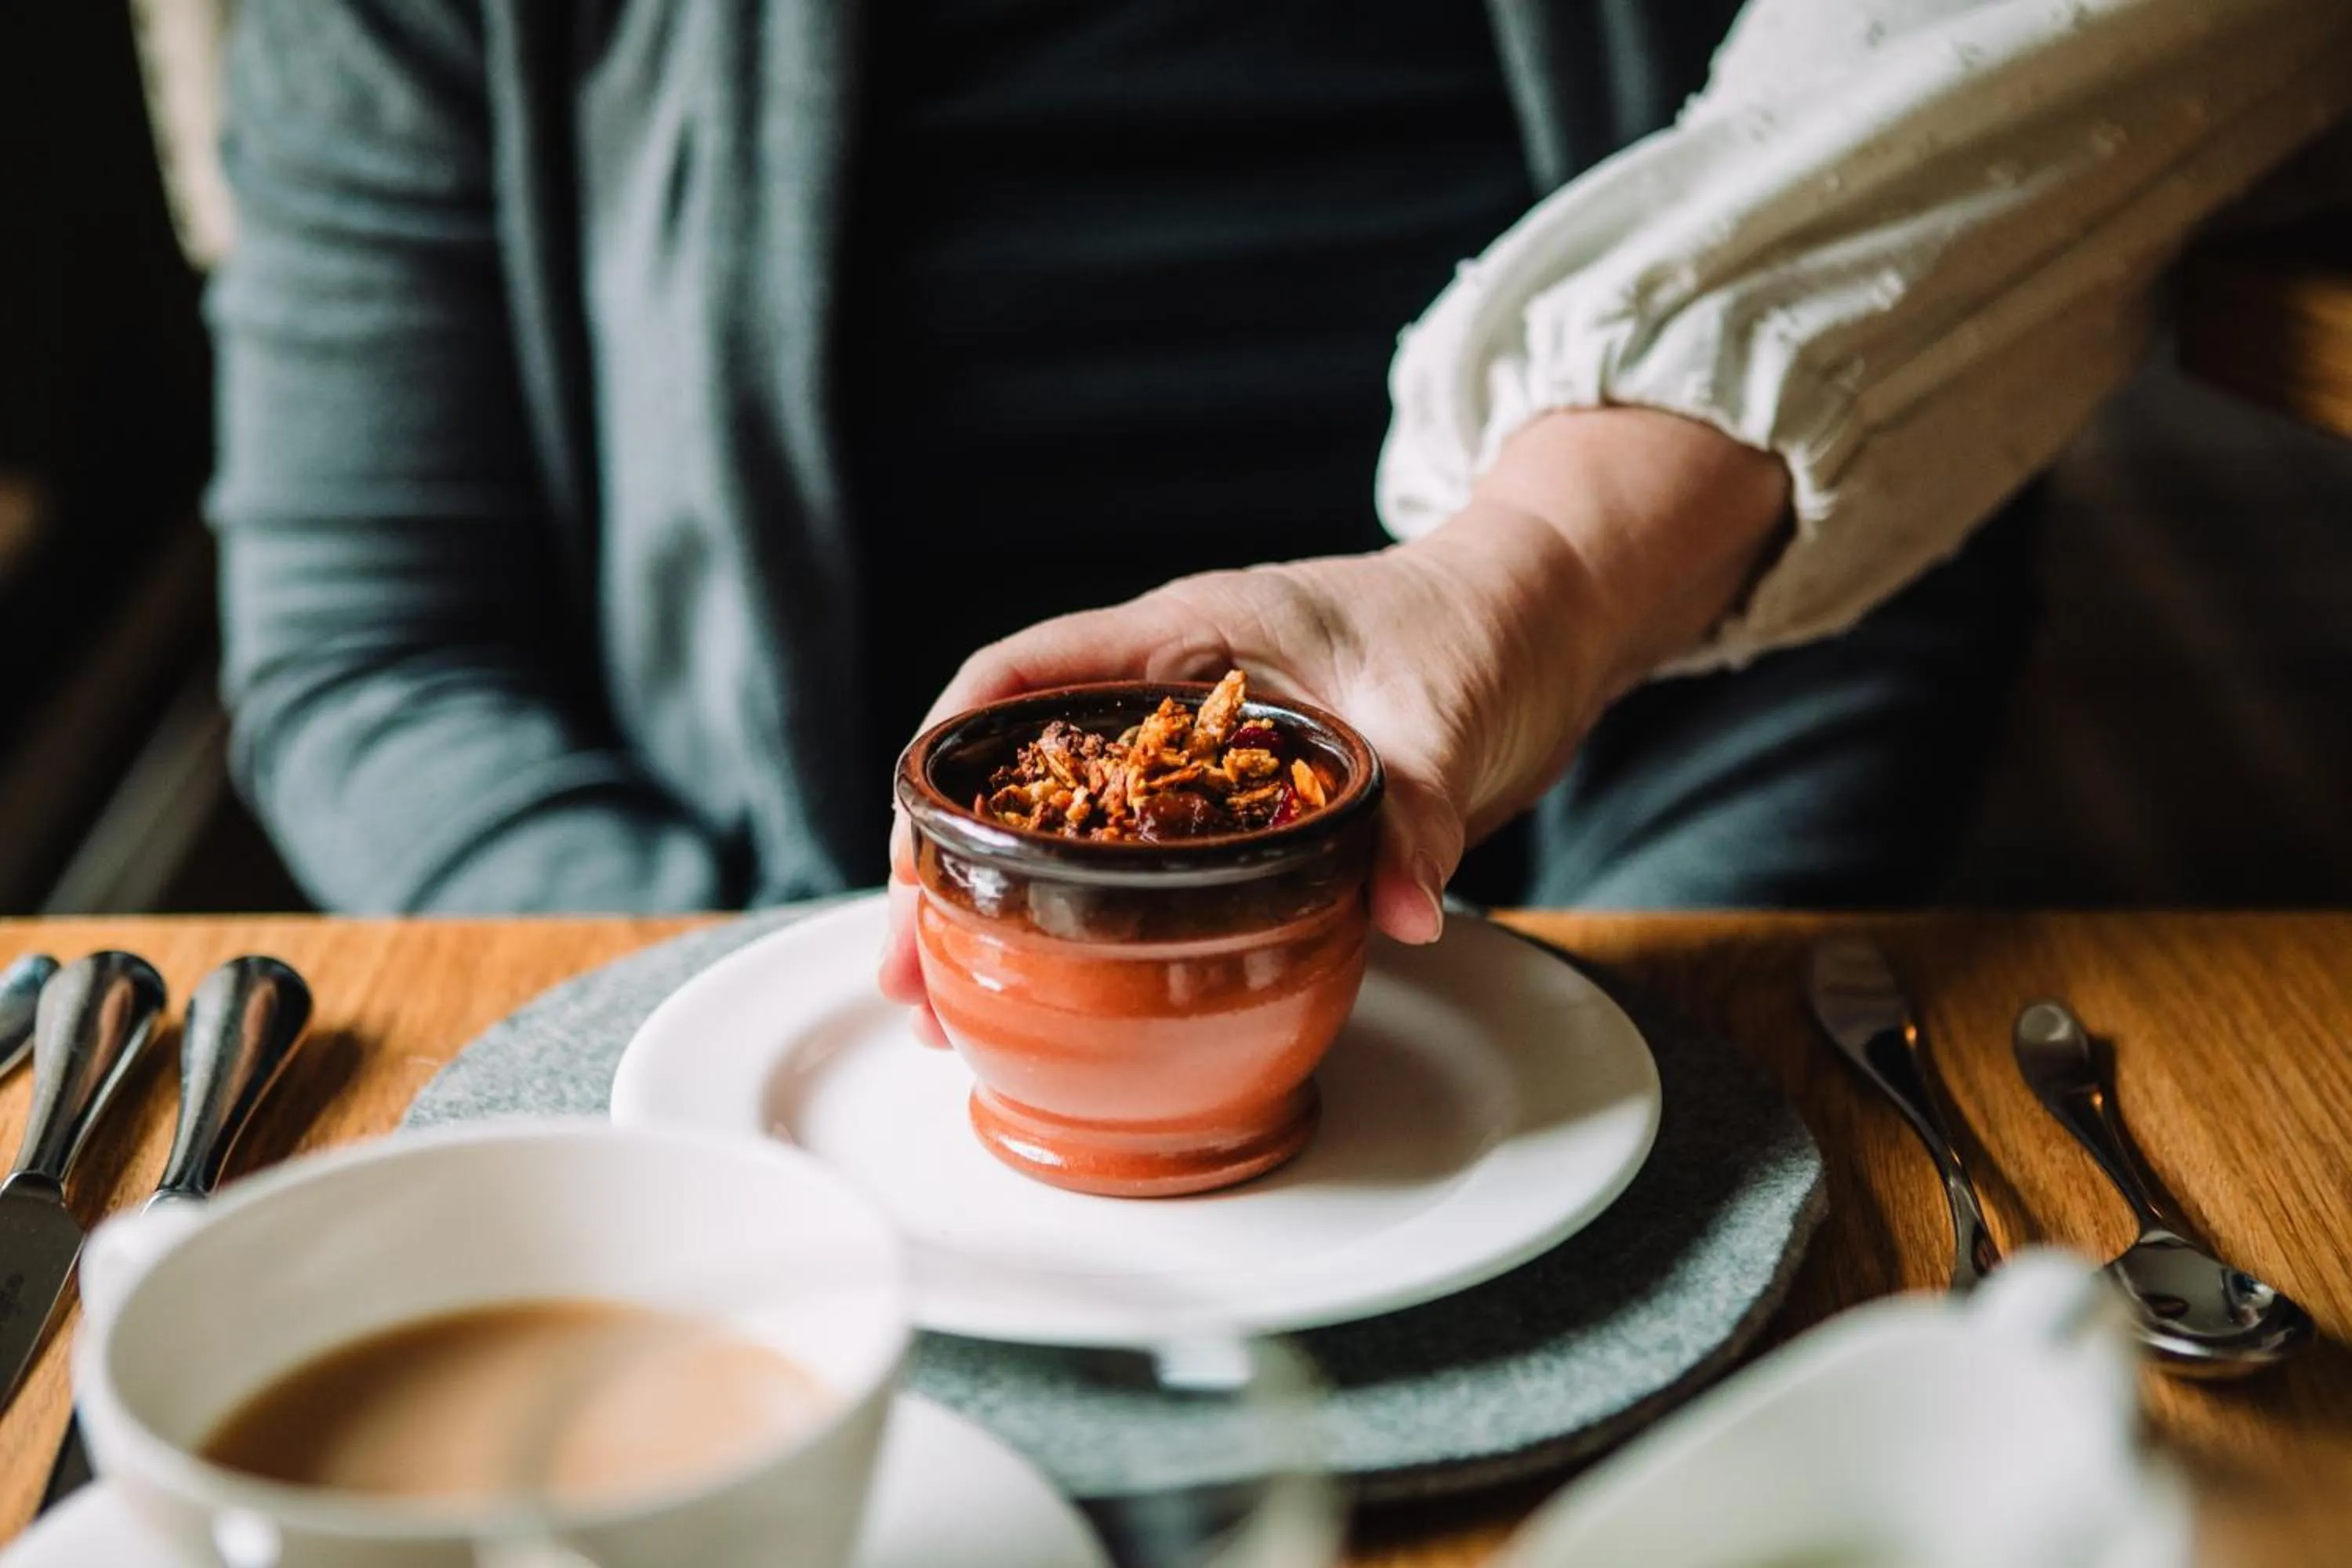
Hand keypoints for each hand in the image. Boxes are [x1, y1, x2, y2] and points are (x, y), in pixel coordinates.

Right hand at [879, 408, 1789, 1044]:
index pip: (1026, 674)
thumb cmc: (1482, 627)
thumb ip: (1411, 811)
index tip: (912, 846)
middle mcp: (1172, 686)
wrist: (1545, 622)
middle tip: (912, 972)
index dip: (949, 755)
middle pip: (1019, 768)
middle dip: (948, 864)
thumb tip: (1397, 913)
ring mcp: (1199, 745)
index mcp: (1190, 630)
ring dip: (1004, 904)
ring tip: (954, 1002)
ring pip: (1066, 822)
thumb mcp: (1444, 716)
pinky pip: (1138, 856)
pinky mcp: (1239, 800)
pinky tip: (1065, 982)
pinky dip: (1088, 916)